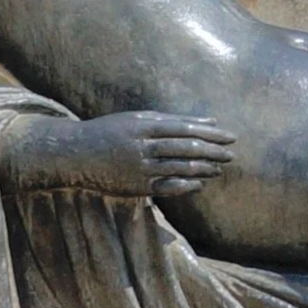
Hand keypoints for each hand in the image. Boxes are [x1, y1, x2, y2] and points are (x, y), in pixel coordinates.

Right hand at [5, 110, 235, 199]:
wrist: (75, 155)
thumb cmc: (109, 131)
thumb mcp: (137, 119)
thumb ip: (171, 120)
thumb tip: (208, 120)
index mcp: (144, 126)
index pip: (185, 129)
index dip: (210, 133)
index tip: (230, 136)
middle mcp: (142, 146)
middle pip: (185, 148)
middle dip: (212, 151)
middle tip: (232, 153)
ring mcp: (139, 168)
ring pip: (178, 168)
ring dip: (203, 168)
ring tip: (220, 167)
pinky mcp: (135, 188)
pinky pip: (166, 187)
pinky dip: (185, 185)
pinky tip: (200, 183)